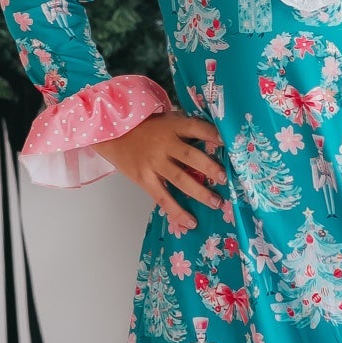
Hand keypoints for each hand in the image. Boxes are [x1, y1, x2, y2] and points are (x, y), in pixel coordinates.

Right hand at [98, 110, 227, 233]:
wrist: (114, 135)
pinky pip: (163, 198)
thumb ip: (187, 129)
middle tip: (225, 178)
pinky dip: (177, 211)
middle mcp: (164, 145)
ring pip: (180, 179)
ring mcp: (154, 163)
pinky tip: (190, 222)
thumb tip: (217, 140)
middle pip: (191, 156)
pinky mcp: (144, 179)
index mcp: (173, 127)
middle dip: (210, 168)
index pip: (196, 128)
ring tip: (216, 202)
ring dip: (200, 192)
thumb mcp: (167, 120)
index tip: (228, 143)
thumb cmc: (147, 128)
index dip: (212, 135)